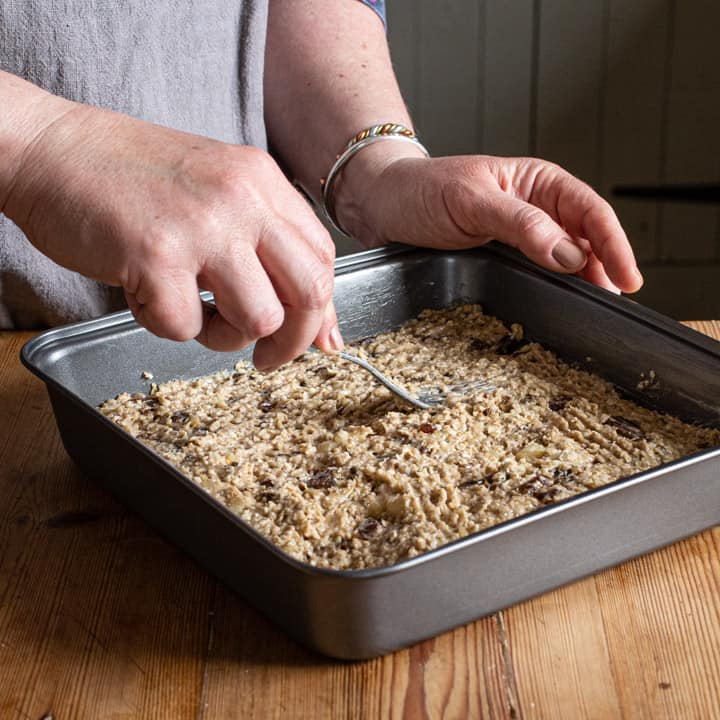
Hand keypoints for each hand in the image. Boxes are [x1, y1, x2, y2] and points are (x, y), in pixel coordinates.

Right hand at [4, 101, 341, 367]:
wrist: (52, 149)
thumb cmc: (130, 178)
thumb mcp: (216, 194)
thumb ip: (266, 249)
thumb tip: (319, 328)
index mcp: (261, 181)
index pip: (323, 258)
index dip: (319, 310)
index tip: (304, 337)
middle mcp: (242, 199)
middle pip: (309, 292)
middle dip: (292, 342)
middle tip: (264, 357)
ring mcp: (202, 226)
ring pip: (258, 320)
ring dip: (224, 337)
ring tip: (191, 312)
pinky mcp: (156, 256)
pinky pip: (185, 328)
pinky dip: (164, 325)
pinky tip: (144, 294)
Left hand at [336, 148, 642, 293]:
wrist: (381, 205)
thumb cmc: (421, 190)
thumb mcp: (470, 201)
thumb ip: (520, 224)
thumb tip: (568, 254)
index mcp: (536, 182)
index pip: (590, 212)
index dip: (614, 245)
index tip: (627, 279)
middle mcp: (534, 207)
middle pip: (584, 237)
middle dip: (604, 266)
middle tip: (612, 302)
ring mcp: (518, 234)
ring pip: (563, 258)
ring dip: (581, 280)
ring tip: (592, 307)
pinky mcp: (500, 256)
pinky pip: (536, 272)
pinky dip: (552, 286)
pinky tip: (558, 302)